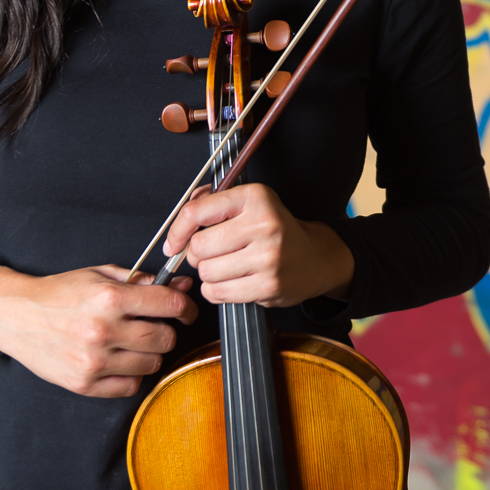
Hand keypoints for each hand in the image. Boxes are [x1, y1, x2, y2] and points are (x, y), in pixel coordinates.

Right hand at [0, 262, 197, 397]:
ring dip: (150, 354)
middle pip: (164, 338)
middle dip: (167, 331)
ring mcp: (93, 360)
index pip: (168, 305)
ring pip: (151, 364)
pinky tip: (120, 360)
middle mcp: (103, 330)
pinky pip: (130, 386)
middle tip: (155, 326)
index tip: (186, 311)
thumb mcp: (100, 274)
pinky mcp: (84, 383)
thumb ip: (140, 281)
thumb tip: (180, 287)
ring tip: (134, 343)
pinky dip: (132, 375)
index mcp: (109, 298)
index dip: (185, 307)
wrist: (16, 315)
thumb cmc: (59, 293)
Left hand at [163, 183, 353, 308]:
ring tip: (228, 267)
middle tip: (214, 253)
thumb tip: (179, 224)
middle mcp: (263, 224)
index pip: (197, 212)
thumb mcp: (249, 203)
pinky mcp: (268, 285)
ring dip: (209, 274)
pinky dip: (217, 291)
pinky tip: (233, 281)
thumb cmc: (275, 229)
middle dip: (198, 254)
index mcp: (254, 197)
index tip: (174, 243)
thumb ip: (211, 203)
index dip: (177, 231)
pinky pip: (218, 293)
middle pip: (199, 247)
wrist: (315, 257)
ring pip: (207, 272)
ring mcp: (267, 257)